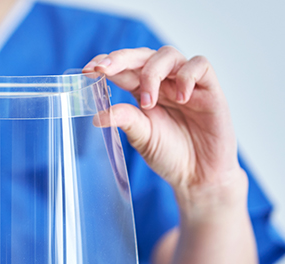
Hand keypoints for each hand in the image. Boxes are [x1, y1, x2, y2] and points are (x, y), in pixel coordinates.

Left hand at [84, 46, 241, 200]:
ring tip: (147, 103)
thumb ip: (125, 121)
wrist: (198, 175)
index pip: (123, 68)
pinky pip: (199, 65)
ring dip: (152, 73)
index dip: (106, 63)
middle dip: (121, 59)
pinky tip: (181, 98)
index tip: (87, 70)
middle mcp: (163, 83)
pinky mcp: (209, 88)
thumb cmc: (170, 155)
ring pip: (168, 55)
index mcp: (142, 92)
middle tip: (104, 70)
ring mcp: (185, 83)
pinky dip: (187, 76)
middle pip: (142, 55)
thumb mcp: (142, 138)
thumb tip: (97, 116)